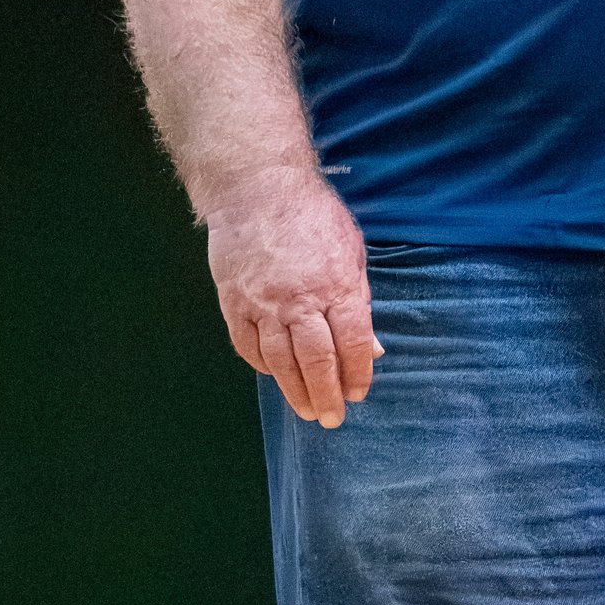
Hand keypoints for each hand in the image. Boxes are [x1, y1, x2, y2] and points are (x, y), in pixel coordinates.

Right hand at [205, 168, 377, 426]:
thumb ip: (359, 299)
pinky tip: (275, 375)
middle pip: (316, 361)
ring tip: (307, 410)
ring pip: (280, 361)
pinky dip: (262, 365)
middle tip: (332, 418)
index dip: (358, 374)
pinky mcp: (234, 301)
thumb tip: (370, 346)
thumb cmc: (312, 215)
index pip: (353, 343)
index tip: (359, 393)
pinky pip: (248, 345)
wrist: (256, 186)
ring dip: (295, 390)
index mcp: (336, 285)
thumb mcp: (351, 250)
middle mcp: (299, 300)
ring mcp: (262, 303)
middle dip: (327, 395)